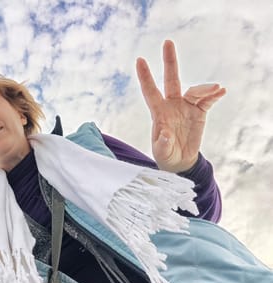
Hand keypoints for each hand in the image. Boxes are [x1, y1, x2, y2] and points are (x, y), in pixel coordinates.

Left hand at [136, 40, 225, 172]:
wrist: (180, 161)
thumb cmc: (166, 155)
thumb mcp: (162, 153)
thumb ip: (162, 144)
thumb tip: (165, 133)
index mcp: (158, 112)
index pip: (150, 91)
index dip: (145, 76)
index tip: (139, 60)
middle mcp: (171, 105)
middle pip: (171, 79)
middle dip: (169, 61)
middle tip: (168, 42)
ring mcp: (185, 106)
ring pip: (194, 90)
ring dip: (204, 88)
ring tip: (215, 88)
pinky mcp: (199, 112)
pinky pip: (207, 100)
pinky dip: (213, 95)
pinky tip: (220, 91)